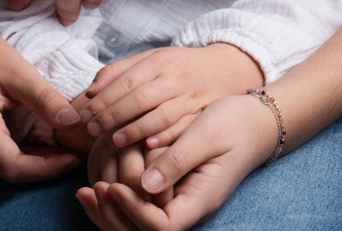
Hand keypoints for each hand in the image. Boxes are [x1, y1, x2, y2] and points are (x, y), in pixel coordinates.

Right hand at [0, 18, 82, 180]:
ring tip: (62, 148)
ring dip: (33, 163)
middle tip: (75, 152)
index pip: (13, 166)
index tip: (75, 157)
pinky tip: (40, 144)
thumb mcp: (18, 71)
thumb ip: (45, 99)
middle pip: (8, 171)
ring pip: (1, 170)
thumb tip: (73, 122)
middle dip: (44, 166)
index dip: (47, 168)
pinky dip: (19, 156)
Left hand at [75, 93, 277, 230]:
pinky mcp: (170, 193)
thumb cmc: (234, 123)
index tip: (112, 186)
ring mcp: (179, 203)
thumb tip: (146, 183)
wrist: (255, 121)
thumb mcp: (207, 134)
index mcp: (200, 199)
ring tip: (86, 192)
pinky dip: (116, 201)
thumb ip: (178, 159)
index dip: (133, 211)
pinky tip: (97, 185)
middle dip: (114, 216)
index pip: (161, 227)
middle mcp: (188, 208)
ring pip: (138, 226)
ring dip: (110, 213)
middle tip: (91, 190)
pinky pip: (140, 208)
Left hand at [81, 44, 262, 148]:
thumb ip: (121, 72)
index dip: (104, 99)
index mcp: (161, 61)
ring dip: (136, 128)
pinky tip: (150, 145)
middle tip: (92, 130)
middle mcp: (176, 79)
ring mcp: (191, 98)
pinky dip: (167, 136)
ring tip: (115, 141)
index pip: (127, 81)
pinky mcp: (202, 116)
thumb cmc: (181, 68)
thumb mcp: (154, 60)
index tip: (85, 114)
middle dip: (114, 115)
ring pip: (161, 114)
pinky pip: (184, 127)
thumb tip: (92, 91)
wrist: (228, 69)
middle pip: (141, 98)